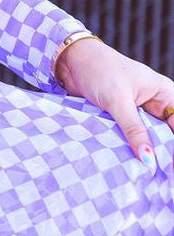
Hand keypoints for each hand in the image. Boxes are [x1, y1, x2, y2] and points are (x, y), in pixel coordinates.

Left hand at [55, 35, 173, 165]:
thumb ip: (133, 129)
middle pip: (167, 135)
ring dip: (147, 153)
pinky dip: (131, 149)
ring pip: (149, 139)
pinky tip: (131, 165)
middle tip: (161, 175)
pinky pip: (132, 138)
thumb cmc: (100, 70)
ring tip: (147, 174)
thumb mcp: (118, 100)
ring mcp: (139, 113)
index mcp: (164, 94)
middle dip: (164, 153)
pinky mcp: (122, 119)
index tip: (170, 166)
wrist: (71, 60)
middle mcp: (156, 105)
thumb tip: (148, 159)